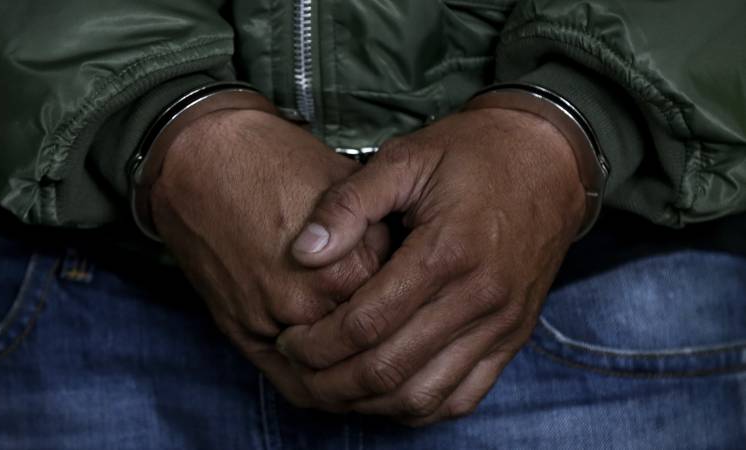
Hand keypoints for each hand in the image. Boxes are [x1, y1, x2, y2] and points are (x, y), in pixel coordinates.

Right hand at [151, 104, 388, 407]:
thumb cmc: (274, 164)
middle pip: (369, 349)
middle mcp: (311, 303)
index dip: (412, 306)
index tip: (416, 297)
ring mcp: (273, 323)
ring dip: (359, 376)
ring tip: (381, 365)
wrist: (204, 161)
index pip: (400, 311)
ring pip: (336, 376)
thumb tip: (408, 261)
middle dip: (388, 343)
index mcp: (348, 266)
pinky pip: (296, 383)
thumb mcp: (347, 186)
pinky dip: (322, 386)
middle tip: (403, 335)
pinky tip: (342, 378)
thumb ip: (380, 231)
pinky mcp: (243, 333)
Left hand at [278, 107, 584, 424]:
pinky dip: (417, 405)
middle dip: (330, 379)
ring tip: (331, 383)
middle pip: (389, 369)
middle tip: (297, 367)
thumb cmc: (472, 154)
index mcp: (446, 251)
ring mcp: (501, 324)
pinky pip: (463, 396)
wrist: (549, 159)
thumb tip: (303, 252)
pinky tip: (385, 392)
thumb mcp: (405, 158)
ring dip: (368, 402)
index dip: (316, 343)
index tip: (287, 339)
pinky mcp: (513, 337)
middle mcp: (478, 298)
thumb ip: (349, 205)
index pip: (366, 323)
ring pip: (424, 395)